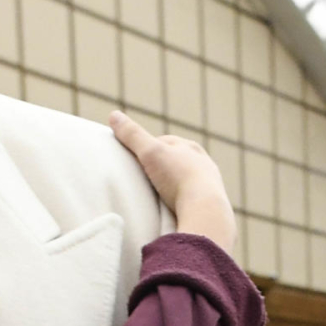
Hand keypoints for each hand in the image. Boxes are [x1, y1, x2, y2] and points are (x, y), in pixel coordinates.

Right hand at [109, 113, 234, 250]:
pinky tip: (175, 210)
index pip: (166, 142)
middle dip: (164, 167)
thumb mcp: (150, 152)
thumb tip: (114, 115)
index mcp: (190, 147)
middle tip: (146, 177)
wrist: (205, 211)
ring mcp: (210, 186)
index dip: (149, 147)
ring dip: (175, 186)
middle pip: (178, 162)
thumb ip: (132, 135)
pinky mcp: (211, 206)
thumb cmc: (177, 178)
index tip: (136, 156)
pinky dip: (183, 203)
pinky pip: (193, 201)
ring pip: (188, 182)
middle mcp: (204, 164)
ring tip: (159, 197)